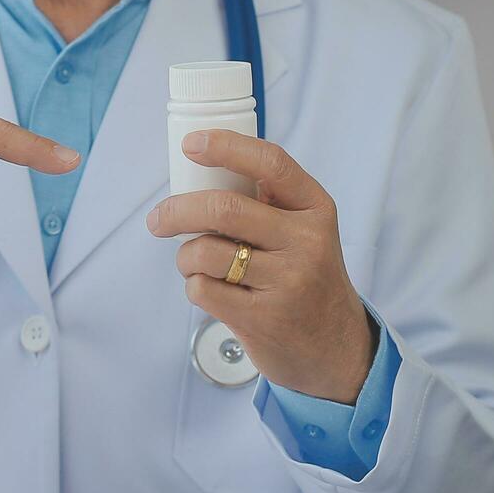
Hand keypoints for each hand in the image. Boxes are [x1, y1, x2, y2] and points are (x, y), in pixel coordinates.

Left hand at [146, 130, 377, 402]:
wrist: (335, 347)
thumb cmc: (305, 279)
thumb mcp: (305, 233)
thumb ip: (268, 203)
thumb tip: (201, 170)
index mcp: (316, 209)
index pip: (271, 163)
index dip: (226, 147)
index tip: (191, 145)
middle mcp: (306, 241)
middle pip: (224, 208)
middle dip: (177, 210)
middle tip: (158, 219)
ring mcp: (287, 281)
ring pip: (205, 252)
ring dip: (185, 257)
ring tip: (195, 264)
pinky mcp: (263, 318)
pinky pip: (202, 289)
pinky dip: (195, 286)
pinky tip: (213, 291)